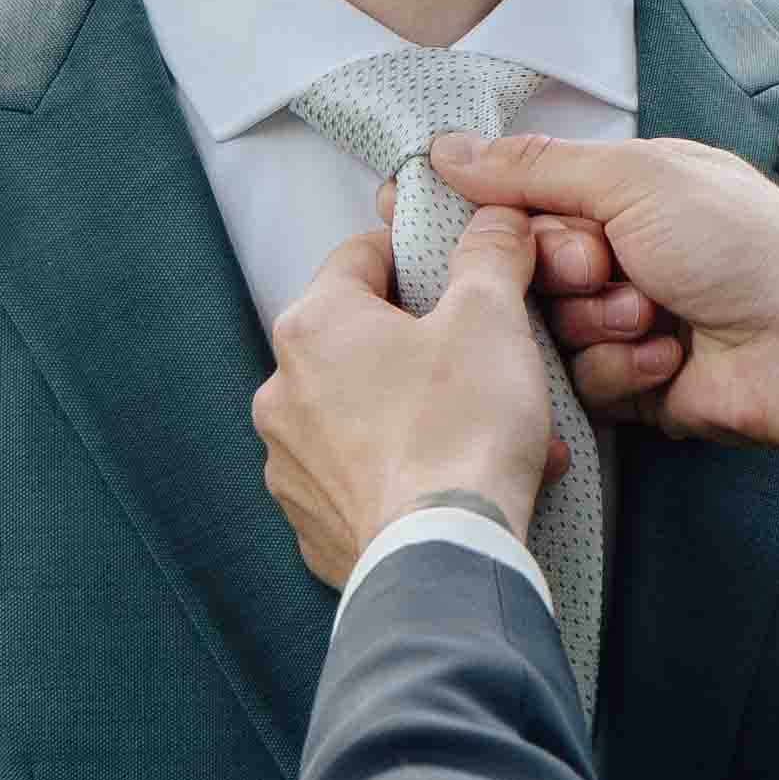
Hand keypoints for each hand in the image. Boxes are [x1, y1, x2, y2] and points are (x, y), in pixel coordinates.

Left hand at [254, 210, 565, 587]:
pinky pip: (359, 481)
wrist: (445, 558)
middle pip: (359, 342)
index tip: (453, 270)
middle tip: (481, 362)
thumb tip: (496, 222)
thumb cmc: (459, 432)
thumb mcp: (491, 317)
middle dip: (422, 348)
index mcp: (314, 326)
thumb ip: (490, 254)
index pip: (359, 257)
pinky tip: (456, 482)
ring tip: (483, 432)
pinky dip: (402, 475)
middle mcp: (282, 393)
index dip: (414, 256)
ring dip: (415, 414)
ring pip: (360, 416)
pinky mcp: (312, 525)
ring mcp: (290, 466)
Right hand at [425, 134, 778, 481]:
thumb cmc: (740, 244)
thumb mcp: (634, 179)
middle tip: (606, 265)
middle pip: (523, 266)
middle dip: (562, 268)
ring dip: (595, 322)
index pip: (519, 197)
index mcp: (623, 189)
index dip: (492, 214)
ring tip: (655, 316)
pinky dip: (620, 369)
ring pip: (546, 328)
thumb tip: (446, 147)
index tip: (473, 219)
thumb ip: (535, 167)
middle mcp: (619, 251)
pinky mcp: (632, 384)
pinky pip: (578, 382)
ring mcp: (624, 320)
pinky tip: (669, 359)